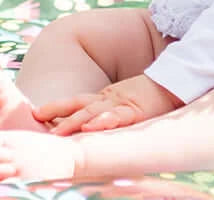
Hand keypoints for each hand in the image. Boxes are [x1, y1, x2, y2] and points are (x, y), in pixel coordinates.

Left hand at [35, 74, 182, 134]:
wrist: (177, 82)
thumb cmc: (154, 94)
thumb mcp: (127, 103)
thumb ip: (111, 110)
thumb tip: (88, 124)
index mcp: (107, 98)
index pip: (77, 101)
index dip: (57, 106)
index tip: (36, 112)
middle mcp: (110, 100)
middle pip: (79, 105)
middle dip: (57, 114)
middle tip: (36, 118)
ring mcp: (122, 104)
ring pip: (93, 112)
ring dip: (73, 122)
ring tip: (56, 131)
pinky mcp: (135, 110)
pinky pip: (117, 117)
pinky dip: (103, 121)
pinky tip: (91, 127)